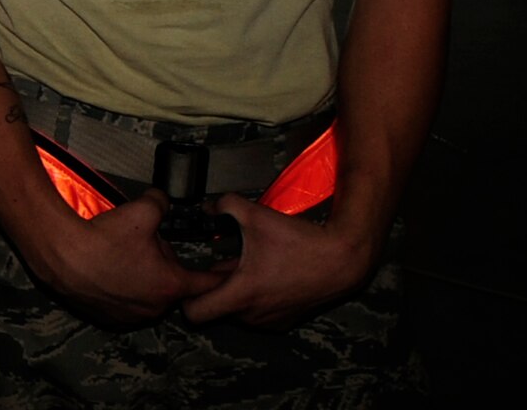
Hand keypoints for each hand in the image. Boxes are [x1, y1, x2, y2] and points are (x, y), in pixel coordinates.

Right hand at [28, 191, 219, 326]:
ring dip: (143, 280)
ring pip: (148, 295)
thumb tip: (162, 199)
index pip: (208, 283)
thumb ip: (160, 203)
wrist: (60, 252)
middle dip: (165, 267)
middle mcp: (155, 307)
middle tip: (147, 245)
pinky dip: (121, 290)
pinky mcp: (108, 318)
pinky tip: (106, 269)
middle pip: (172, 286)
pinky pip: (125, 304)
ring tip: (123, 256)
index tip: (223, 270)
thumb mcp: (140, 211)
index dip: (217, 273)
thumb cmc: (102, 237)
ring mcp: (131, 316)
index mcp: (171, 284)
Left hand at [179, 194, 376, 327]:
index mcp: (240, 295)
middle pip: (215, 309)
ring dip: (234, 292)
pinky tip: (262, 274)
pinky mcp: (284, 321)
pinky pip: (257, 313)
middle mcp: (253, 315)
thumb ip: (223, 205)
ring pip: (237, 311)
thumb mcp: (254, 213)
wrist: (341, 259)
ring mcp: (270, 321)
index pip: (194, 314)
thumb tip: (207, 207)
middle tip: (219, 264)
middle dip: (213, 288)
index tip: (190, 279)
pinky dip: (253, 298)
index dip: (185, 296)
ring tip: (242, 265)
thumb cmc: (299, 240)